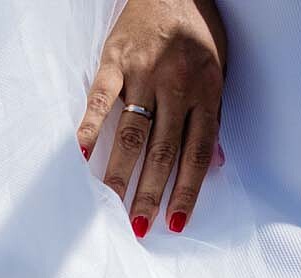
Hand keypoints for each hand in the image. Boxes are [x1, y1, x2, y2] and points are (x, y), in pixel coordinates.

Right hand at [76, 0, 225, 236]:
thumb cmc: (197, 28)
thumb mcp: (219, 69)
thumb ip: (213, 116)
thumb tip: (215, 163)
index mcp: (206, 89)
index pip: (197, 152)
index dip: (186, 190)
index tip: (174, 222)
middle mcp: (177, 84)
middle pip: (163, 150)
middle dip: (150, 192)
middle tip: (136, 226)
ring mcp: (144, 72)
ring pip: (132, 132)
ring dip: (119, 172)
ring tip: (109, 203)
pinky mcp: (115, 60)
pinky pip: (100, 98)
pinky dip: (90, 126)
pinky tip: (80, 154)